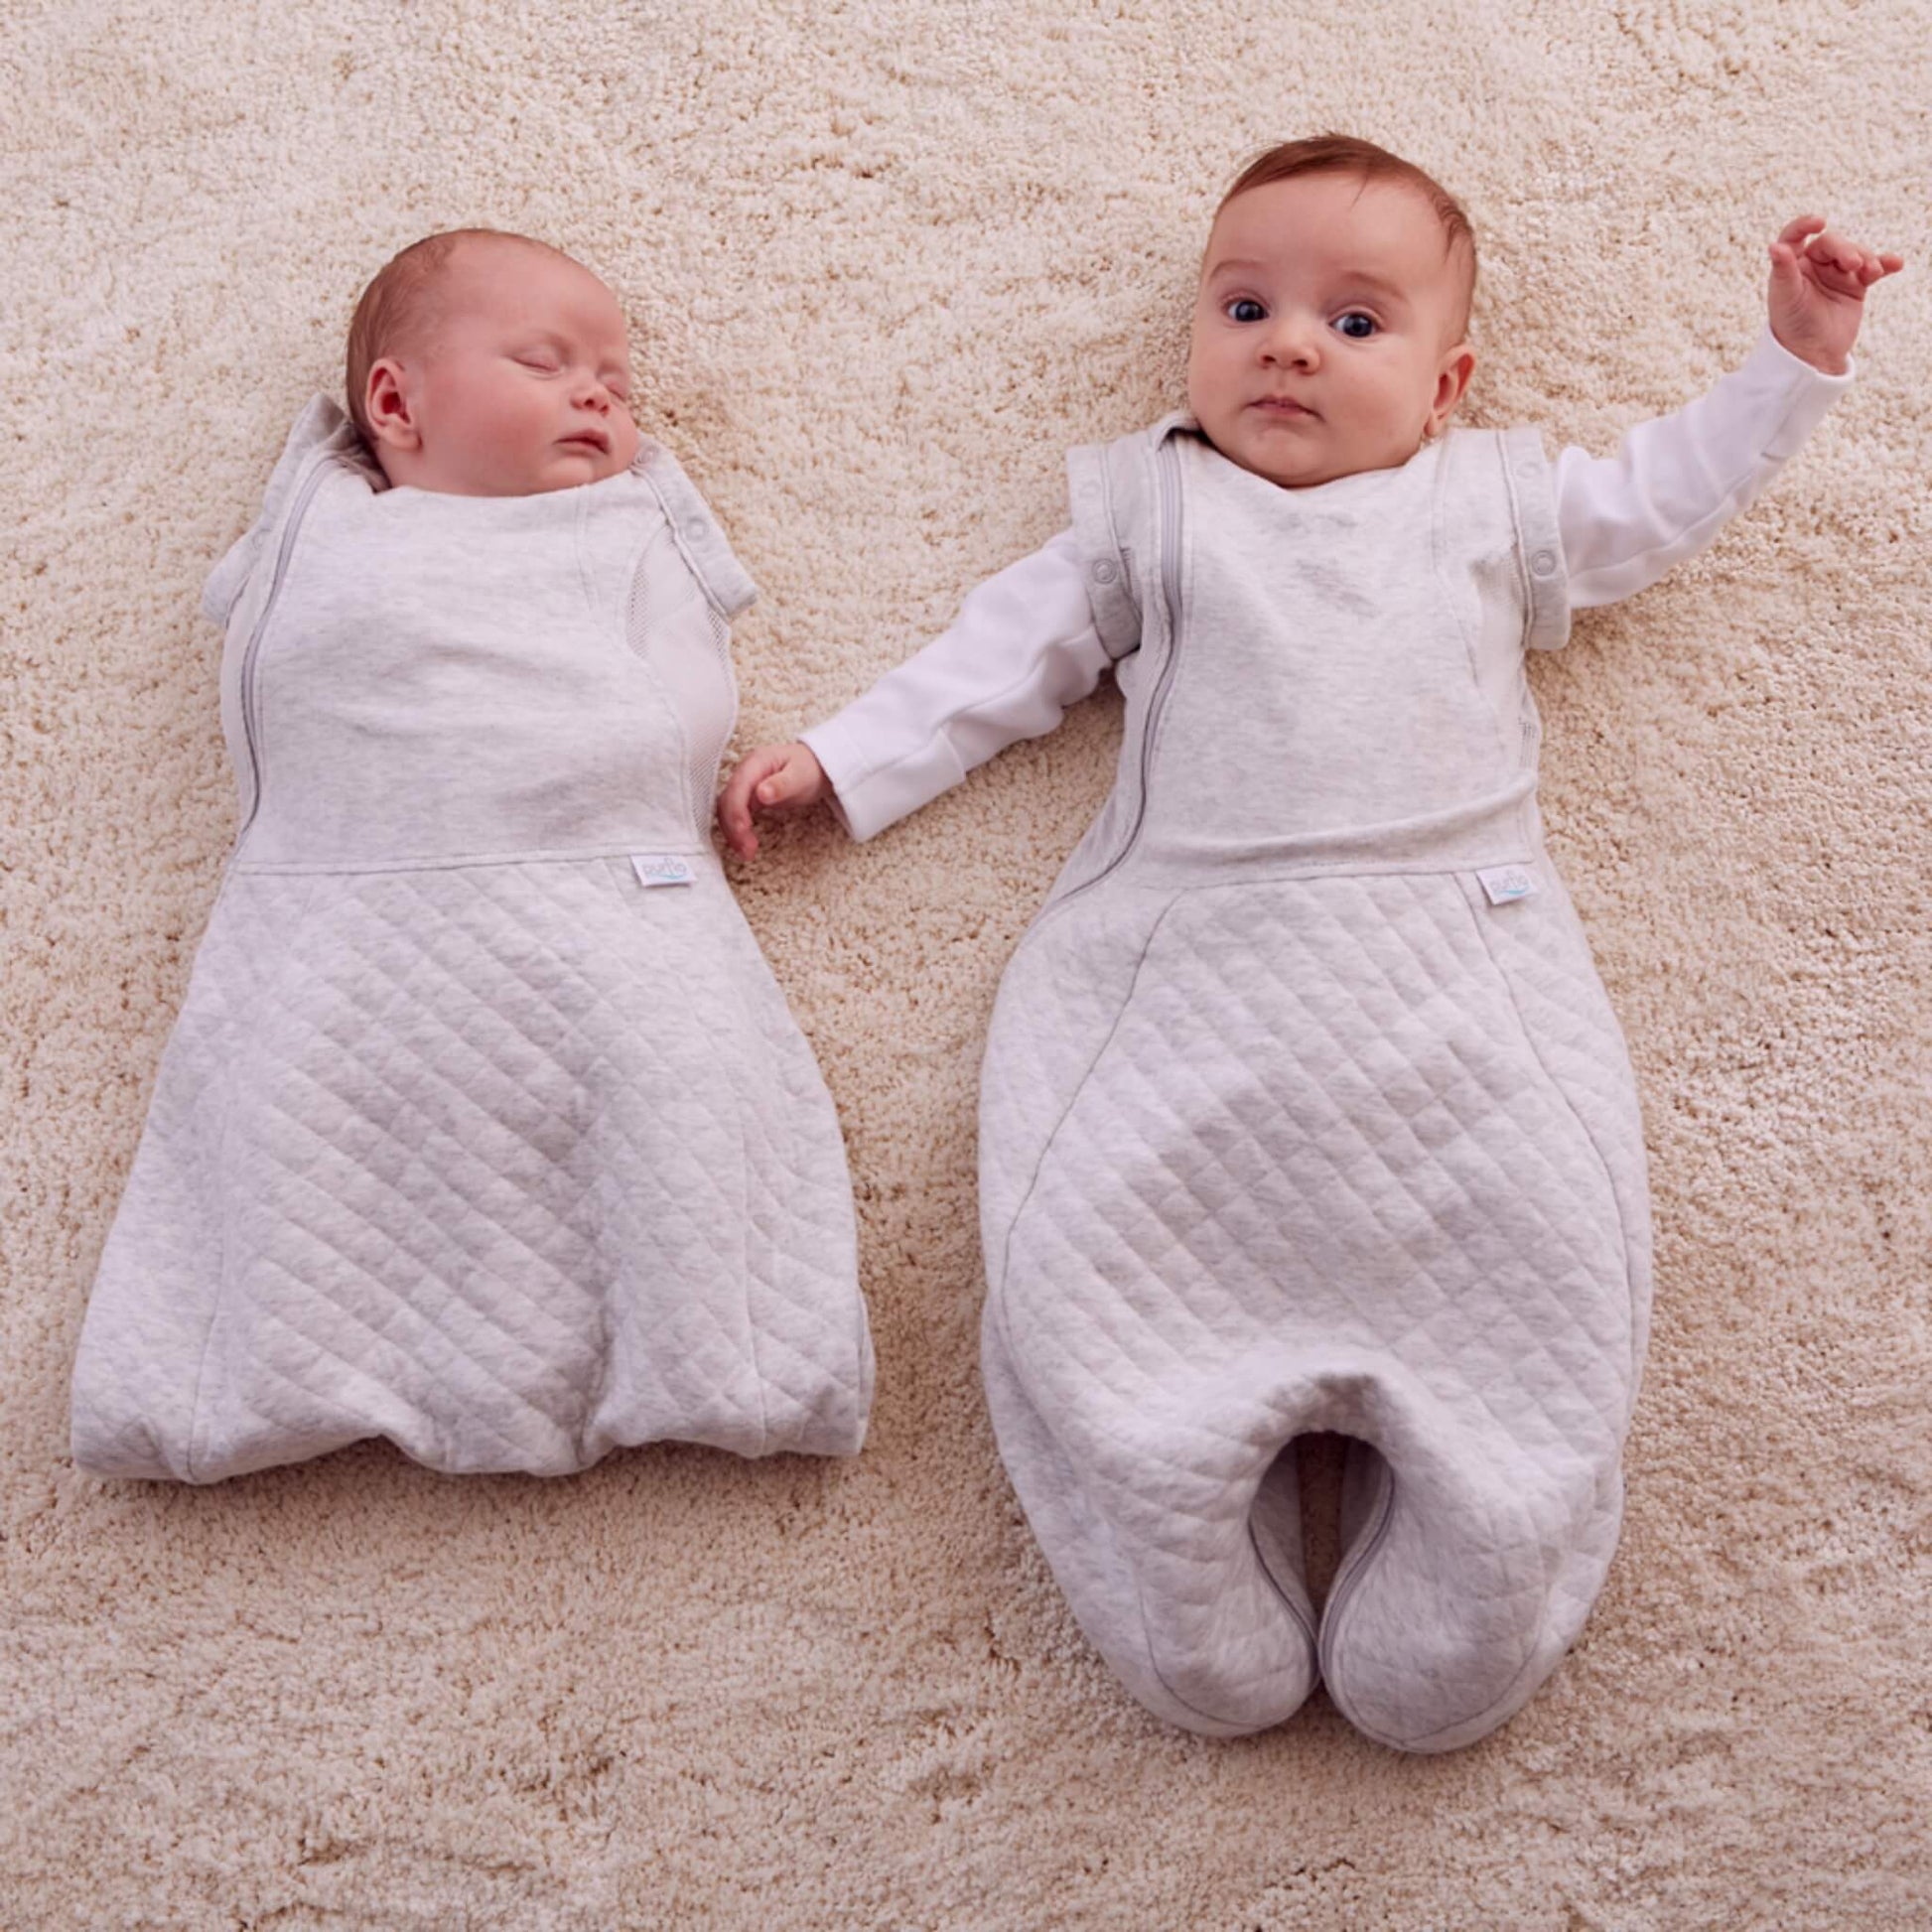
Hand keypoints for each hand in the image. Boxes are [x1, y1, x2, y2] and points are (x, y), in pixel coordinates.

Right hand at [716, 740, 828, 859]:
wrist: (814, 768)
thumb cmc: (808, 769)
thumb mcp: (800, 776)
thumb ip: (781, 784)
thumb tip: (761, 793)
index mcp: (756, 762)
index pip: (738, 787)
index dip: (736, 810)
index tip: (743, 830)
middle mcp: (745, 773)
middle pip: (728, 801)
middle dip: (734, 827)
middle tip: (747, 850)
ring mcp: (744, 786)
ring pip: (728, 811)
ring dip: (733, 833)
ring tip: (746, 853)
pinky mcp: (747, 798)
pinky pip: (735, 815)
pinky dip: (737, 832)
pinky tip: (745, 846)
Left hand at [1767, 215, 1902, 374]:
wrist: (1813, 354)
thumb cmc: (1792, 326)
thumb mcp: (1785, 297)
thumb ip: (1783, 270)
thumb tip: (1774, 246)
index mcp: (1792, 264)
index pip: (1795, 236)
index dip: (1805, 225)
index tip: (1819, 222)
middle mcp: (1814, 265)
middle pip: (1832, 244)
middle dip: (1846, 250)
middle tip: (1853, 265)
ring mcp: (1837, 273)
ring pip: (1856, 254)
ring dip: (1867, 259)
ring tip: (1872, 271)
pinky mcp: (1856, 285)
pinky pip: (1874, 268)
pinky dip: (1885, 264)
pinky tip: (1895, 264)